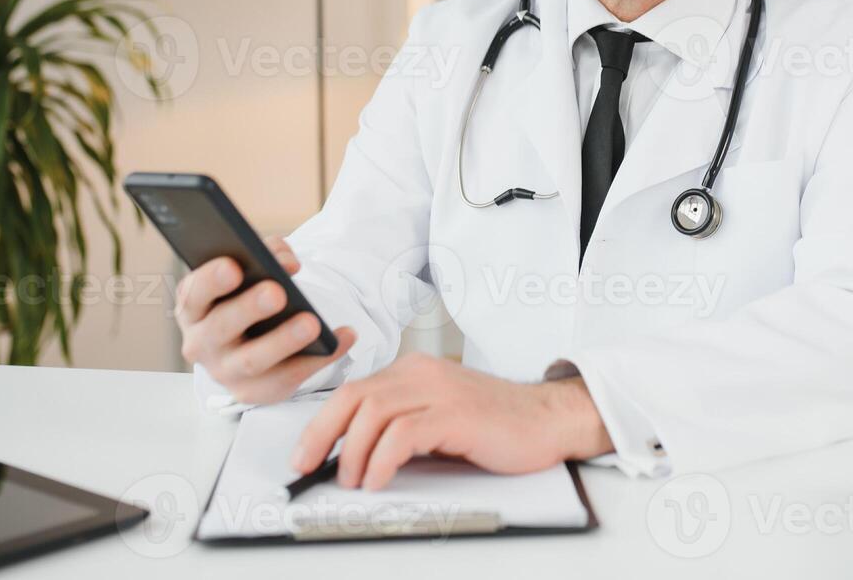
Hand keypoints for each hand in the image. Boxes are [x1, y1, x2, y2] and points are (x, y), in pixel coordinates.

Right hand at [174, 235, 354, 404]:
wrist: (247, 342)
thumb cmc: (244, 298)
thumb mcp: (247, 273)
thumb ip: (266, 255)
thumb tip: (287, 263)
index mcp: (194, 308)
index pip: (195, 294)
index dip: (212, 280)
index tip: (234, 267)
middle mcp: (202, 343)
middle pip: (222, 328)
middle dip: (249, 308)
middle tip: (276, 292)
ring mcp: (226, 372)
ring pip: (253, 360)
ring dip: (284, 340)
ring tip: (312, 322)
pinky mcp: (254, 392)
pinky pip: (288, 377)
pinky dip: (319, 358)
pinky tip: (343, 338)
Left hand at [290, 353, 613, 490]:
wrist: (547, 419)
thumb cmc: (495, 425)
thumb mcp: (438, 417)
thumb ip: (402, 424)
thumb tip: (355, 455)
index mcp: (414, 370)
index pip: (353, 391)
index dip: (322, 423)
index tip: (305, 453)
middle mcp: (422, 373)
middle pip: (355, 397)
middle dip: (323, 435)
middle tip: (309, 467)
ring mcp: (439, 391)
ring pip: (374, 413)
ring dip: (354, 453)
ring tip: (352, 481)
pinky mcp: (456, 414)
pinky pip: (404, 434)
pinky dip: (382, 459)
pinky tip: (378, 479)